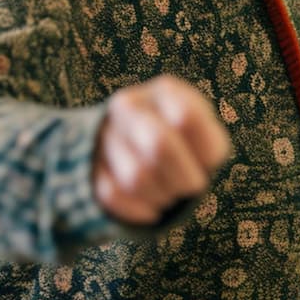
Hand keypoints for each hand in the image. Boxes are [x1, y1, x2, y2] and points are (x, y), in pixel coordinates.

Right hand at [93, 75, 231, 224]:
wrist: (140, 146)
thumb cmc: (188, 145)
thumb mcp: (207, 138)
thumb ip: (211, 149)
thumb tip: (192, 178)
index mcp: (166, 91)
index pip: (186, 116)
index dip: (203, 151)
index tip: (209, 164)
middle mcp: (130, 104)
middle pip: (159, 145)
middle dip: (183, 179)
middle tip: (191, 188)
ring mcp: (105, 133)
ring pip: (136, 176)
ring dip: (161, 196)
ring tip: (169, 193)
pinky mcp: (89, 164)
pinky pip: (113, 195)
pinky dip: (139, 209)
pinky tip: (149, 206)